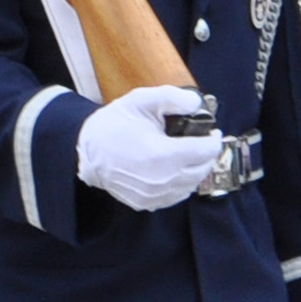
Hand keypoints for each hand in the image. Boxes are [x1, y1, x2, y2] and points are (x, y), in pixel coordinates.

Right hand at [75, 86, 222, 210]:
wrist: (86, 150)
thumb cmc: (115, 123)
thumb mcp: (143, 100)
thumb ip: (174, 98)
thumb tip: (198, 104)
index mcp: (164, 154)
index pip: (207, 151)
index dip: (213, 139)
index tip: (211, 132)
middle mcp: (162, 179)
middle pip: (203, 170)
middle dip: (207, 155)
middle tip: (202, 142)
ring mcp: (154, 195)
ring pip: (191, 186)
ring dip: (195, 170)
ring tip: (188, 155)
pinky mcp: (146, 203)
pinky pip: (175, 197)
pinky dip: (181, 184)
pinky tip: (174, 170)